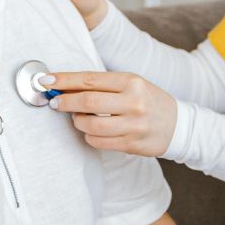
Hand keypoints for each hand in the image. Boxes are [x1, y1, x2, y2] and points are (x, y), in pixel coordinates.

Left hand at [42, 71, 176, 156]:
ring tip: (77, 118)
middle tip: (55, 102)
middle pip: (87, 102)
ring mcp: (133, 125)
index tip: (46, 81)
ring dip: (77, 122)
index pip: (90, 79)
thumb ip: (103, 85)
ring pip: (91, 125)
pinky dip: (89, 136)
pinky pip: (98, 142)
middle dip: (65, 102)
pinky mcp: (132, 144)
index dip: (64, 80)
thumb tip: (65, 86)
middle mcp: (134, 102)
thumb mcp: (132, 84)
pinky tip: (91, 131)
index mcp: (132, 81)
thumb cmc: (149, 101)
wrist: (178, 125)